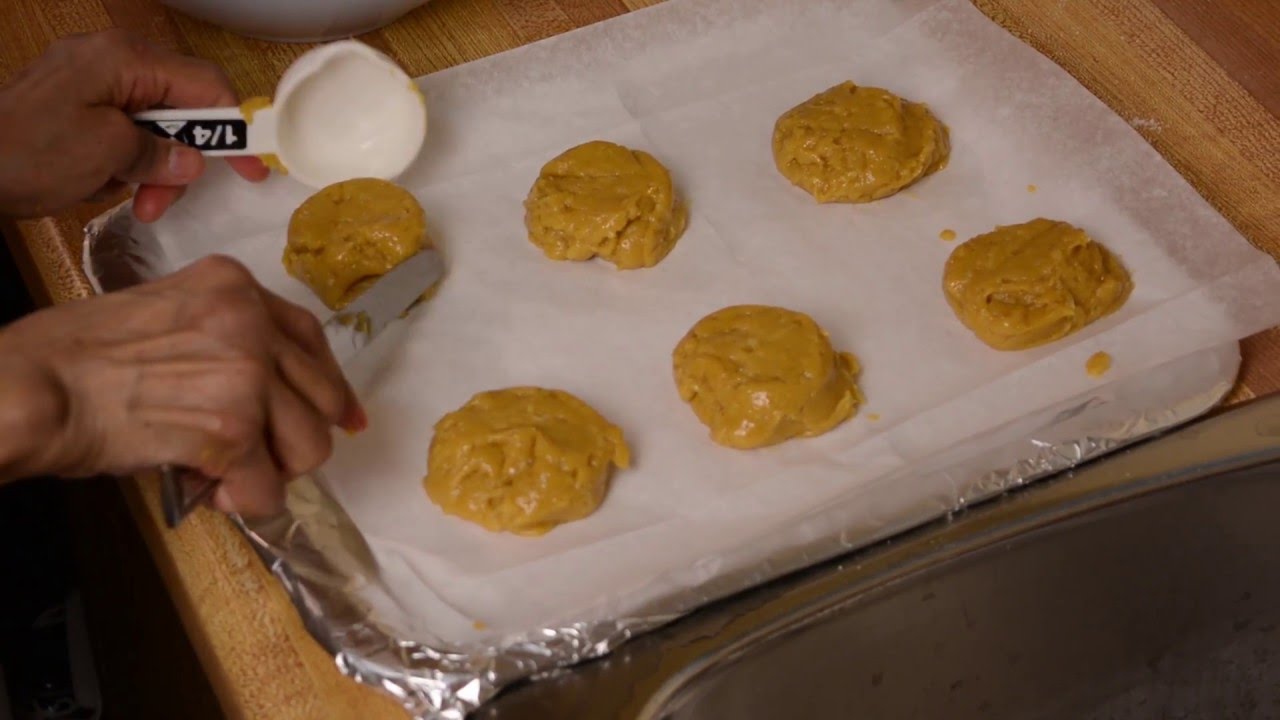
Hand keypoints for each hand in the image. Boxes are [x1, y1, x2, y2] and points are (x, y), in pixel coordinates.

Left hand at [0, 29, 268, 222]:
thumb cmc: (28, 153)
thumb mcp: (109, 155)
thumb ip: (160, 154)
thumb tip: (191, 163)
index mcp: (125, 59)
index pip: (207, 86)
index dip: (237, 128)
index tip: (254, 168)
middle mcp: (112, 58)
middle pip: (182, 106)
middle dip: (183, 157)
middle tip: (169, 199)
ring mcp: (92, 78)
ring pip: (155, 123)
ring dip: (156, 168)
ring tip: (137, 203)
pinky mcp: (77, 102)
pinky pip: (126, 128)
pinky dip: (130, 161)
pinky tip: (110, 184)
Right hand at [0, 256, 363, 516]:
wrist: (30, 386)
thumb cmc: (70, 356)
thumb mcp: (157, 313)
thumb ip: (216, 336)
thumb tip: (265, 387)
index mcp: (232, 286)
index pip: (309, 336)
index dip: (330, 383)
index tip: (343, 416)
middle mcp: (250, 321)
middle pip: (321, 394)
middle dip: (298, 436)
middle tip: (265, 458)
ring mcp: (247, 373)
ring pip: (309, 445)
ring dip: (273, 471)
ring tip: (230, 476)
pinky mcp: (233, 429)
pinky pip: (268, 487)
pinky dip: (246, 502)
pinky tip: (213, 493)